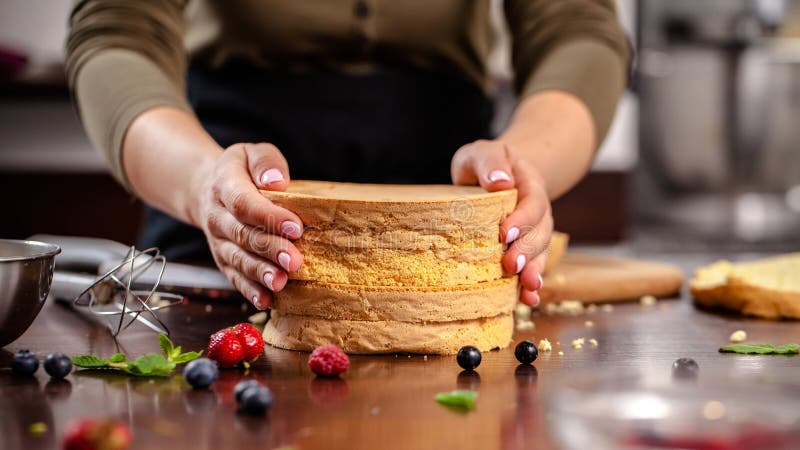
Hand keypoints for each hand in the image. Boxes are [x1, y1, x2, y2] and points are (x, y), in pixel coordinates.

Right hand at [190, 143, 303, 309]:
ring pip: (238, 259)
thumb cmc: (241, 171)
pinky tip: (266, 301)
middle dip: (270, 250)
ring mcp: (219, 241)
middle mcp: (217, 216)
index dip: (269, 217)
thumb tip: (277, 181)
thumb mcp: (251, 152)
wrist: (207, 189)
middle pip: (243, 235)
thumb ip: (265, 161)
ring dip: (260, 273)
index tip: (296, 227)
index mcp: (224, 185)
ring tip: (281, 282)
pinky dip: (249, 291)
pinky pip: (234, 277)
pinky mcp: (223, 260)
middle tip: (295, 261)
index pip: (245, 203)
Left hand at [451, 139, 551, 306]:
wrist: (497, 174)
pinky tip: (527, 301)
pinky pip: (533, 266)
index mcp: (529, 185)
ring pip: (540, 253)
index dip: (522, 219)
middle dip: (527, 251)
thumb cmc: (485, 164)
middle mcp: (538, 211)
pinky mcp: (525, 249)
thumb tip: (499, 181)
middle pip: (540, 232)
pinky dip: (531, 285)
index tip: (505, 232)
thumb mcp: (483, 152)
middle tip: (511, 265)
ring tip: (527, 288)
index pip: (532, 203)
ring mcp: (535, 232)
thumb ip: (490, 162)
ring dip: (534, 271)